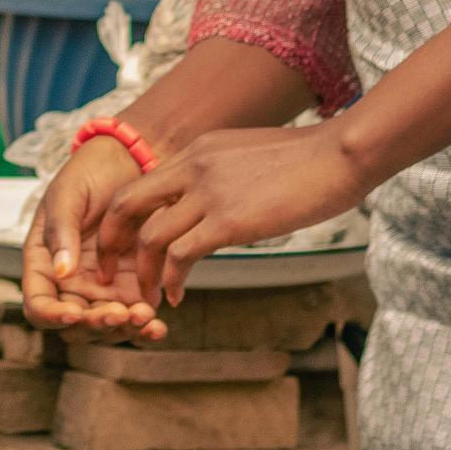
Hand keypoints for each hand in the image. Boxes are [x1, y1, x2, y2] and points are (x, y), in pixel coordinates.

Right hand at [21, 140, 165, 342]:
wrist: (132, 161)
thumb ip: (61, 231)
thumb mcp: (67, 194)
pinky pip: (135, 318)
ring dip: (124, 330)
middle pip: (75, 325)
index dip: (52, 316)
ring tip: (144, 315)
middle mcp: (71, 282)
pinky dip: (145, 326)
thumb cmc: (90, 173)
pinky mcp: (133, 286)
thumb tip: (61, 271)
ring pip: (107, 327)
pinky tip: (156, 323)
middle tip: (118, 312)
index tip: (75, 312)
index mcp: (44, 262)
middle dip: (96, 325)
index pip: (38, 304)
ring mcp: (102, 287)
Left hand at [96, 121, 367, 306]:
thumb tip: (214, 203)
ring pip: (151, 236)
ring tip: (148, 298)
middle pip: (126, 205)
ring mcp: (208, 192)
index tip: (122, 245)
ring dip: (143, 274)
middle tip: (110, 273)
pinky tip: (177, 296)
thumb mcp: (247, 155)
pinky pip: (181, 255)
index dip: (122, 218)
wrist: (340, 154)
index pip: (140, 184)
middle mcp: (192, 167)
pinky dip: (171, 280)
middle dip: (111, 242)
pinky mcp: (229, 220)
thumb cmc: (306, 160)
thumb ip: (220, 175)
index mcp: (195, 151)